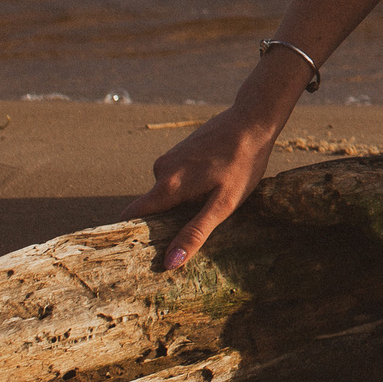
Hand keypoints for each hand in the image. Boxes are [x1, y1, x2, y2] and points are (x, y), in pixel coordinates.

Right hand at [121, 104, 281, 270]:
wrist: (253, 120)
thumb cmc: (242, 163)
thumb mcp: (224, 204)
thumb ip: (196, 232)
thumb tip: (170, 261)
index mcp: (167, 186)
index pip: (130, 216)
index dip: (129, 236)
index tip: (137, 256)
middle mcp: (161, 170)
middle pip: (150, 207)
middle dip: (162, 224)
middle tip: (186, 240)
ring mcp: (170, 158)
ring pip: (166, 193)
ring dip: (179, 204)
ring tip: (206, 208)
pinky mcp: (180, 151)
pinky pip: (175, 179)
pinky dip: (187, 189)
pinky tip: (210, 188)